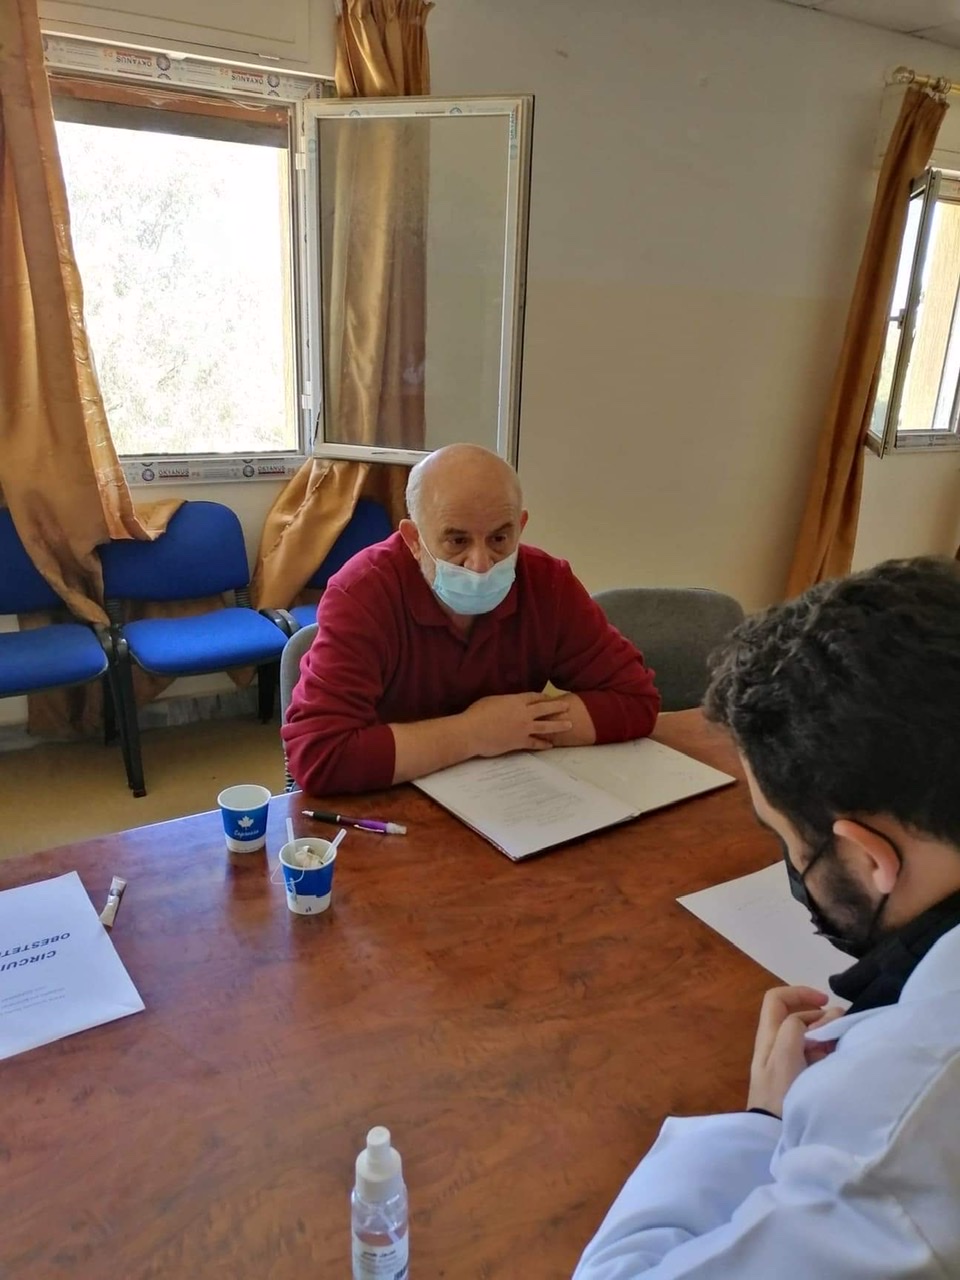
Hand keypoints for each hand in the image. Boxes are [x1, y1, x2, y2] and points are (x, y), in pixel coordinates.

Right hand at [461, 693, 572, 757]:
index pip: (533, 697)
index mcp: (515, 701)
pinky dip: (543, 744)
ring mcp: (523, 728)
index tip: (549, 698)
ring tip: (569, 725)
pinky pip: (535, 743)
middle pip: (545, 708)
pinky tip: (550, 745)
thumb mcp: (492, 700)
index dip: (543, 697)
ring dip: (558, 725)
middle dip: (557, 707)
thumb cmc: (477, 714)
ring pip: (546, 726)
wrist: (472, 732)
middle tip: (567, 707)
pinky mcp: (520, 742)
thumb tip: (506, 704)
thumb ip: (503, 702)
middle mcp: (523, 713)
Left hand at [746, 986, 843, 1117]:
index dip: (800, 993)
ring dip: (827, 1036)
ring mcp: (787, 1061)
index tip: (825, 1003)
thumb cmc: (778, 1094)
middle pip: (798, 1016)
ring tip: (840, 1047)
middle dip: (821, 1018)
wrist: (772, 1137)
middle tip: (839, 1032)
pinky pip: (815, 1056)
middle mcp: (775, 1044)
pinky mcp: (799, 1077)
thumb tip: (818, 1017)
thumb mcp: (784, 1056)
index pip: (778, 999)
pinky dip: (828, 1053)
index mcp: (768, 1035)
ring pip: (809, 1036)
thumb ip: (796, 1030)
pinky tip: (837, 1062)